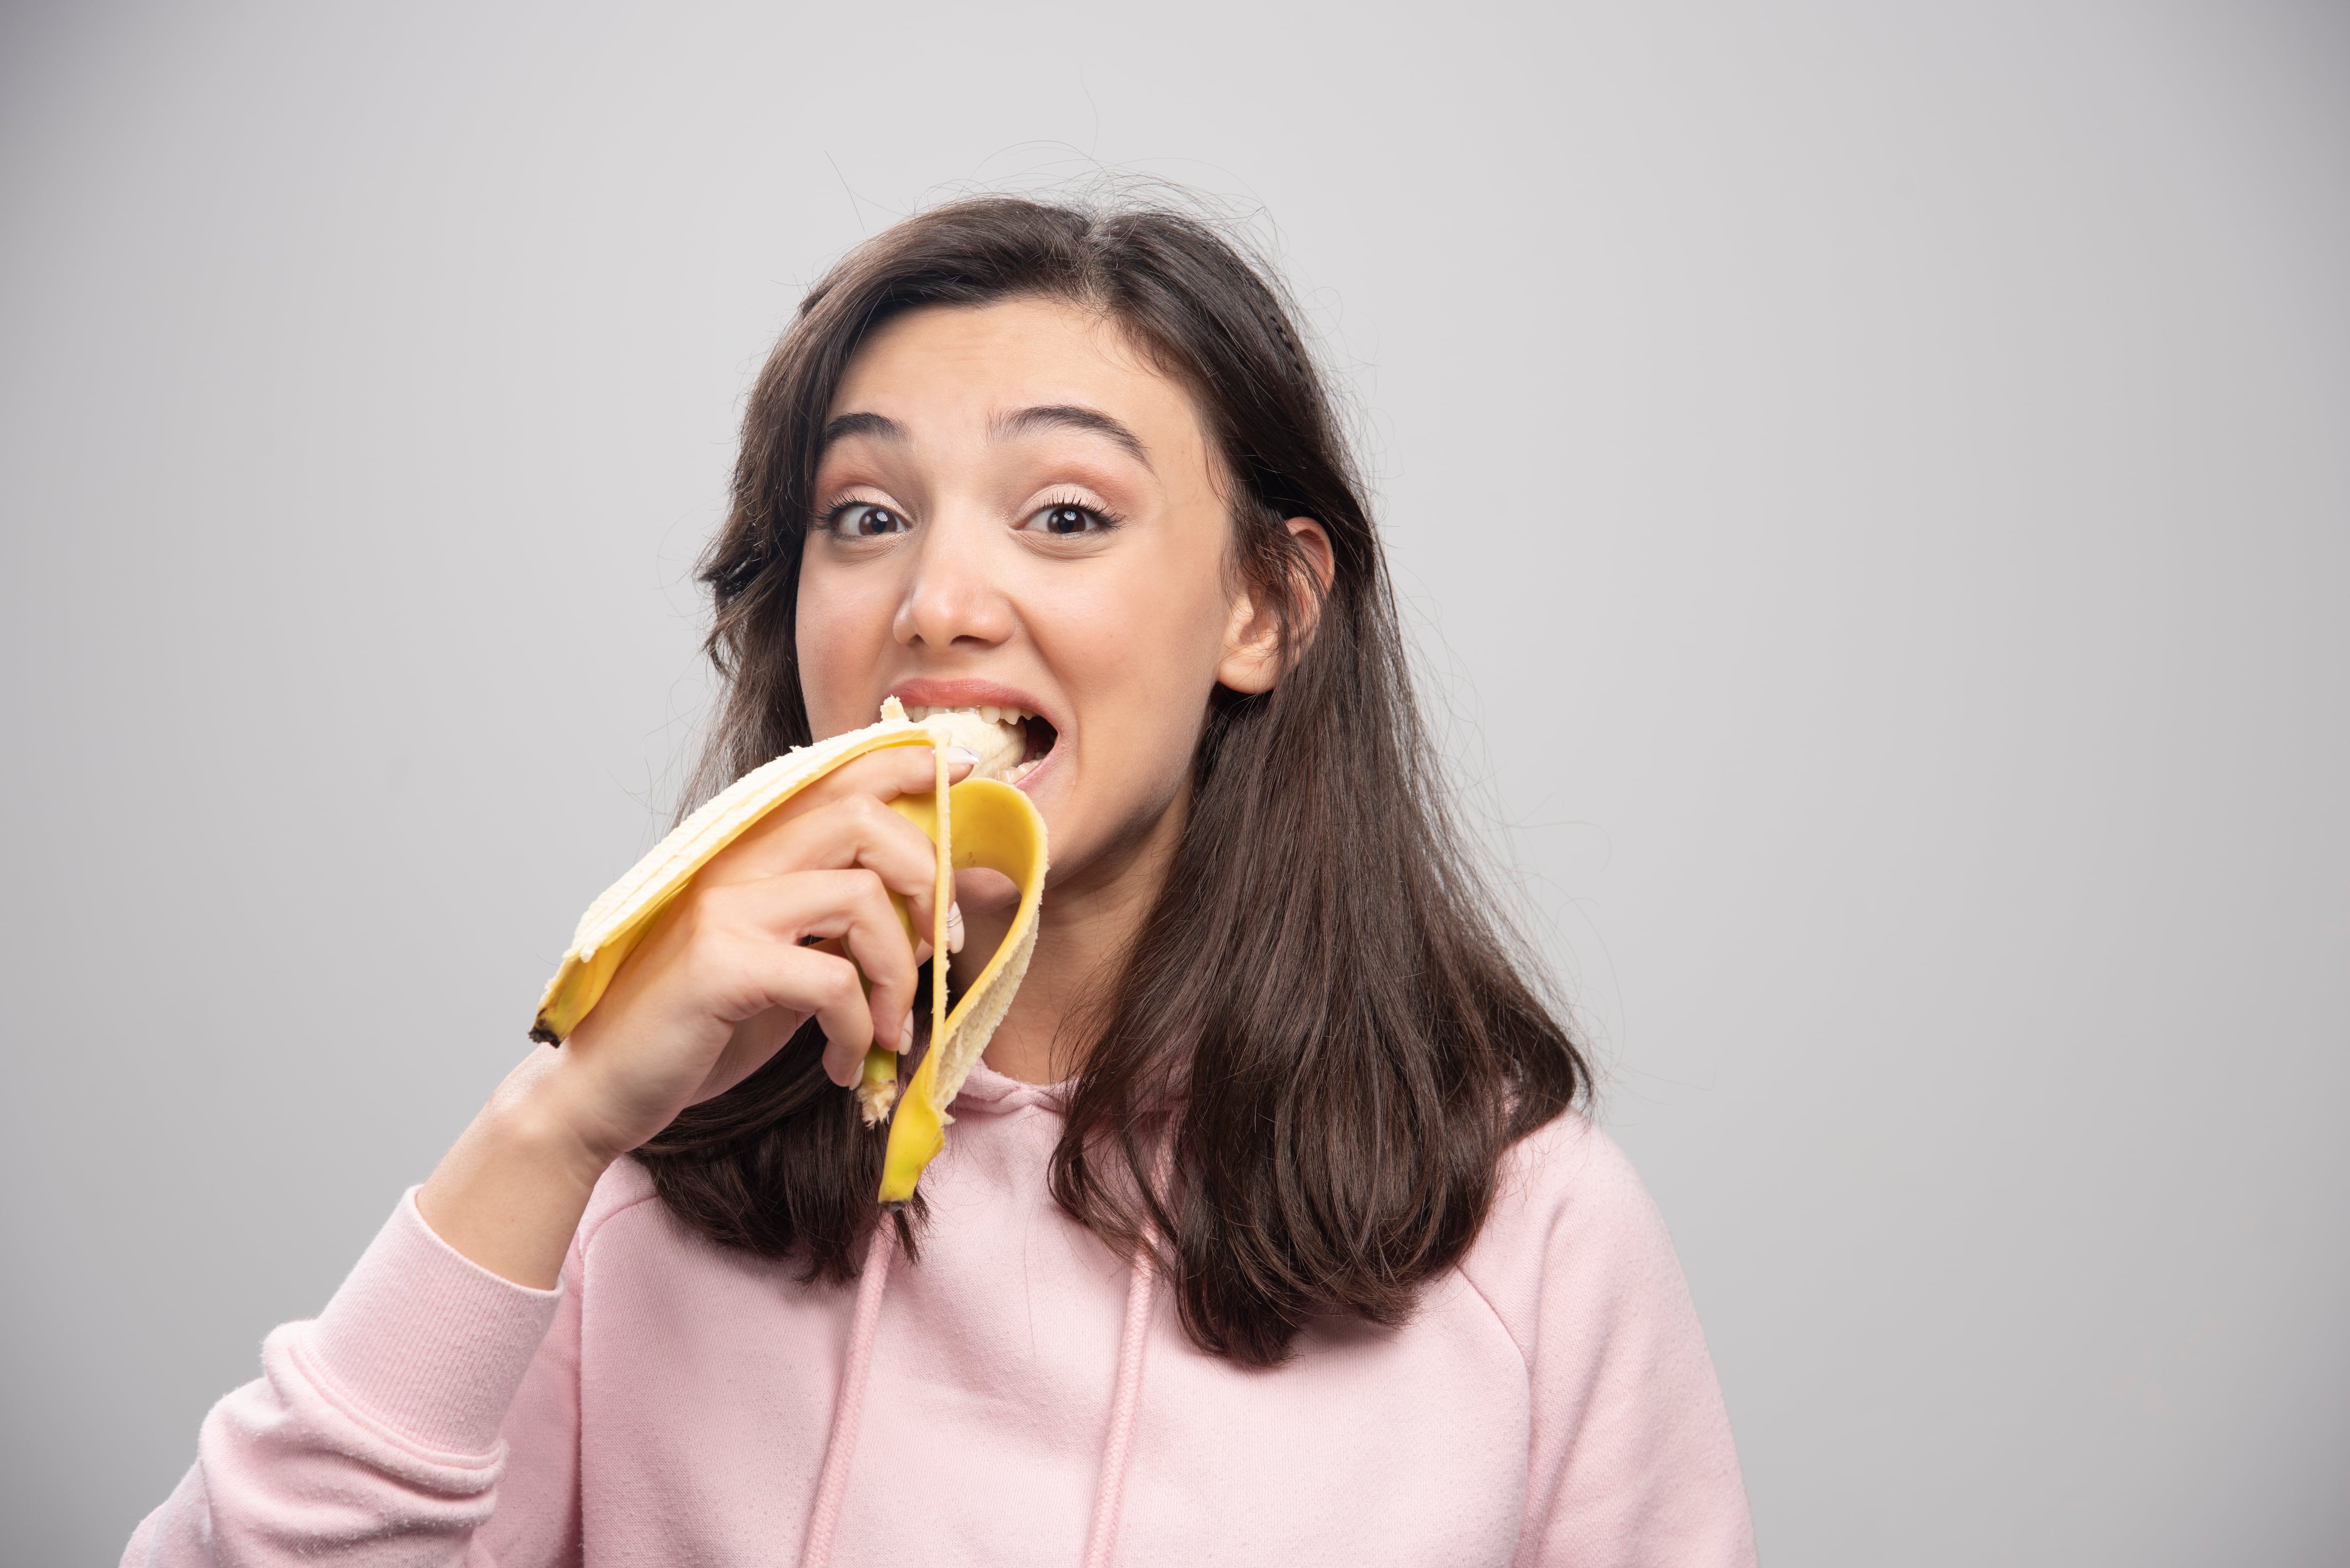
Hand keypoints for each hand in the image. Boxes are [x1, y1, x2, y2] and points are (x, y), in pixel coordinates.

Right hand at [545, 743, 971, 1163]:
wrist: (606, 1090)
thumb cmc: (705, 1026)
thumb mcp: (796, 961)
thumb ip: (861, 921)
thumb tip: (960, 887)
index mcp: (749, 850)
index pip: (835, 773)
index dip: (904, 762)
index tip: (961, 769)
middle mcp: (734, 862)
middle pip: (863, 819)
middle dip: (926, 880)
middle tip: (940, 948)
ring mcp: (724, 908)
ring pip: (860, 899)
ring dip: (899, 974)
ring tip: (889, 1028)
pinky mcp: (720, 964)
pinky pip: (832, 978)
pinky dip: (857, 1027)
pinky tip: (844, 1062)